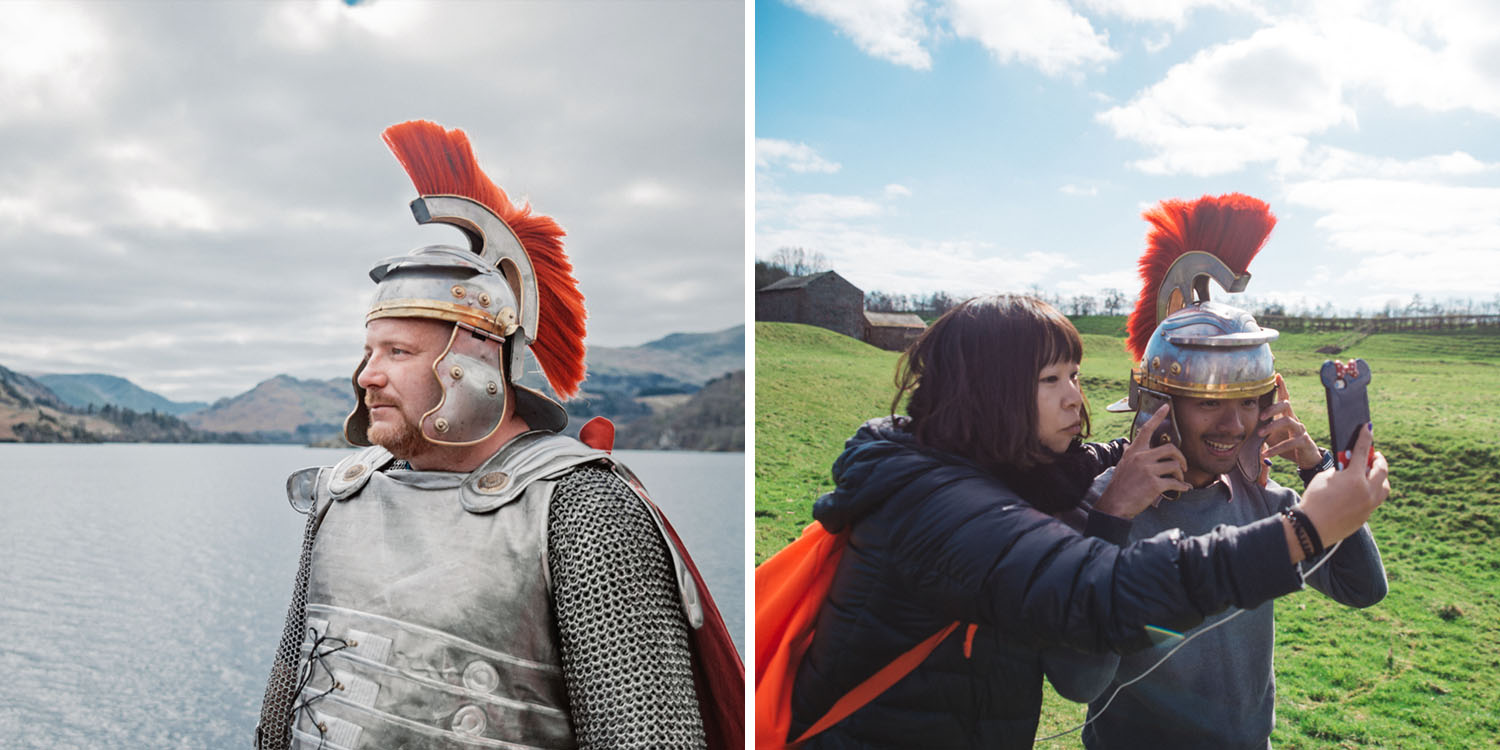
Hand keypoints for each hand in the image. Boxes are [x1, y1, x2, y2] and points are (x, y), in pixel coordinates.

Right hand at [1094, 405, 1191, 519]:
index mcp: (1134, 451)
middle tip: (1183, 466)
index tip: (1165, 406)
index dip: (1157, 416)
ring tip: (1179, 481)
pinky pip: (1175, 483)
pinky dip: (1182, 487)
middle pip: (1170, 448)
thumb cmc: (1120, 485)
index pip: (1146, 429)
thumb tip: (1128, 444)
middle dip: (1181, 458)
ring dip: (1181, 475)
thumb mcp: (1123, 465)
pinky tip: (1183, 490)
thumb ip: (1129, 453)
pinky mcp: (1154, 484)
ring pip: (1174, 465)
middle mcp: (1141, 457)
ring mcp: (1148, 470)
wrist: (1115, 504)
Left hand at [1259, 374, 1321, 469]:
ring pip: (1287, 421)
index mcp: (1286, 415)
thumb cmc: (1286, 443)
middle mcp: (1294, 419)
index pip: (1284, 398)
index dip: (1281, 387)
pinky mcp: (1302, 442)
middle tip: (1260, 416)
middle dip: (1272, 408)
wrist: (1305, 458)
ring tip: (1260, 434)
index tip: (1277, 375)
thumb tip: (1243, 424)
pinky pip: (1289, 443)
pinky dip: (1276, 449)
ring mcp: (1300, 430)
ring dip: (1272, 427)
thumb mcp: (1273, 433)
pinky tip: (1266, 454)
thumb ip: (1263, 427)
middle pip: (1286, 405)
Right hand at [1295, 424, 1387, 551]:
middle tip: (1374, 455)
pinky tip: (1362, 490)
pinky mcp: (1366, 516)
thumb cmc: (1314, 500)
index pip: (1362, 451)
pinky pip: (1375, 500)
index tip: (1368, 427)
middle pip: (1382, 470)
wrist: (1312, 527)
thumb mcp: (1325, 478)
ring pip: (1384, 487)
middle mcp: (1367, 491)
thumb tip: (1351, 468)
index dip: (1365, 437)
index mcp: (1354, 478)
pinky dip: (1372, 491)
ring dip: (1380, 477)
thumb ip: (1341, 471)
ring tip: (1372, 474)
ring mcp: (1369, 505)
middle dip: (1378, 459)